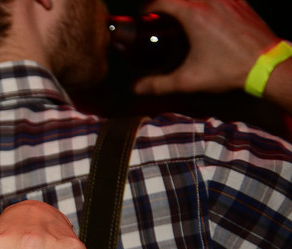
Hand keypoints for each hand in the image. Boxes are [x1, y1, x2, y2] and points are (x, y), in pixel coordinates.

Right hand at [134, 0, 278, 95]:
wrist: (266, 65)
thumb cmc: (229, 70)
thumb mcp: (188, 80)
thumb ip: (158, 84)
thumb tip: (136, 88)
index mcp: (193, 14)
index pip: (162, 0)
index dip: (148, 7)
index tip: (144, 17)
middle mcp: (210, 1)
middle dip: (166, 4)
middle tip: (160, 17)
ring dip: (186, 2)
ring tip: (181, 16)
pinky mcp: (240, 2)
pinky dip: (205, 2)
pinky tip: (206, 15)